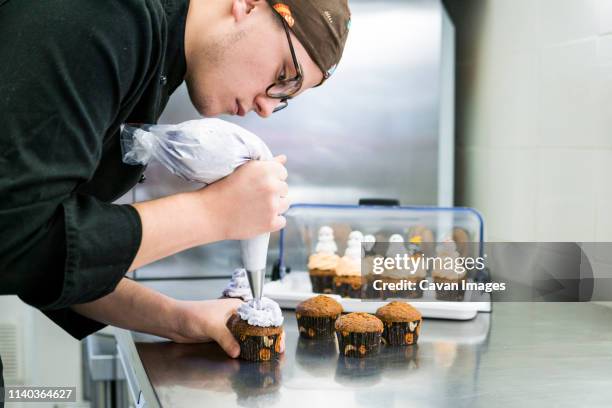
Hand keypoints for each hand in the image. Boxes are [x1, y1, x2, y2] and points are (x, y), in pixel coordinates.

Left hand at [171, 298, 285, 357]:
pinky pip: (237, 342)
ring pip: (247, 335)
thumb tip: (237, 352)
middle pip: (255, 325)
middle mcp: (235, 315)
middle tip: (275, 348)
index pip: (259, 313)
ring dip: (254, 343)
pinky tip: (248, 354)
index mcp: (237, 306)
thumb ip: (226, 339)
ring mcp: (229, 326)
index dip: (270, 323)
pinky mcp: (222, 336)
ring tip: (265, 352)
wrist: (174, 321)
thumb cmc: (191, 314)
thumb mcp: (212, 326)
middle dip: (266, 335)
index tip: (278, 335)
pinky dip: (243, 347)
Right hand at [196, 155, 289, 240]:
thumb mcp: (243, 170)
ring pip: (285, 205)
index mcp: (266, 170)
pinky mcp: (271, 223)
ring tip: (256, 207)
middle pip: (285, 189)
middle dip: (273, 192)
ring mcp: (272, 206)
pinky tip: (258, 218)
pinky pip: (282, 221)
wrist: (209, 213)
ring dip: (275, 206)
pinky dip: (273, 221)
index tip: (259, 184)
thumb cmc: (223, 189)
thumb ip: (266, 164)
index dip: (271, 178)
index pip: (282, 172)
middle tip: (255, 197)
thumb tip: (283, 158)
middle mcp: (272, 186)